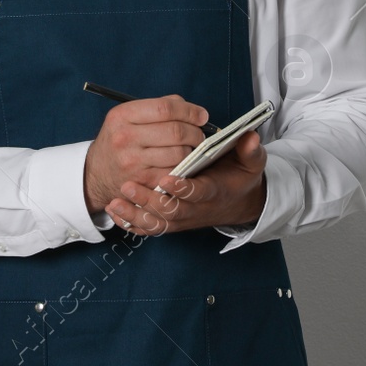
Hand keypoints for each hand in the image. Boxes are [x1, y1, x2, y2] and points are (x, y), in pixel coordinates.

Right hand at [83, 94, 208, 215]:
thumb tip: (192, 110)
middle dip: (195, 132)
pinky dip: (183, 167)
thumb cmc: (118, 141)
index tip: (201, 115)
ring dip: (192, 150)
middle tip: (199, 133)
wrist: (96, 174)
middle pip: (175, 131)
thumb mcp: (127, 117)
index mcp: (121, 116)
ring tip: (190, 148)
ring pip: (179, 153)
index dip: (189, 111)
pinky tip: (181, 163)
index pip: (164, 108)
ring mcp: (133, 163)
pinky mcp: (143, 183)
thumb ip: (157, 107)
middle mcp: (125, 138)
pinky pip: (175, 172)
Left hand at [106, 130, 267, 235]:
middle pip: (171, 211)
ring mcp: (182, 218)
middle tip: (128, 185)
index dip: (183, 188)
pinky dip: (132, 223)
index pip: (198, 193)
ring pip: (157, 222)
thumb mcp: (251, 164)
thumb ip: (250, 151)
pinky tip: (115, 212)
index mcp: (214, 192)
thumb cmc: (239, 179)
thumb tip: (250, 137)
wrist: (236, 203)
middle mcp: (196, 209)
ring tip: (115, 202)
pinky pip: (150, 228)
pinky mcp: (171, 222)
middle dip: (149, 200)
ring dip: (135, 214)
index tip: (166, 178)